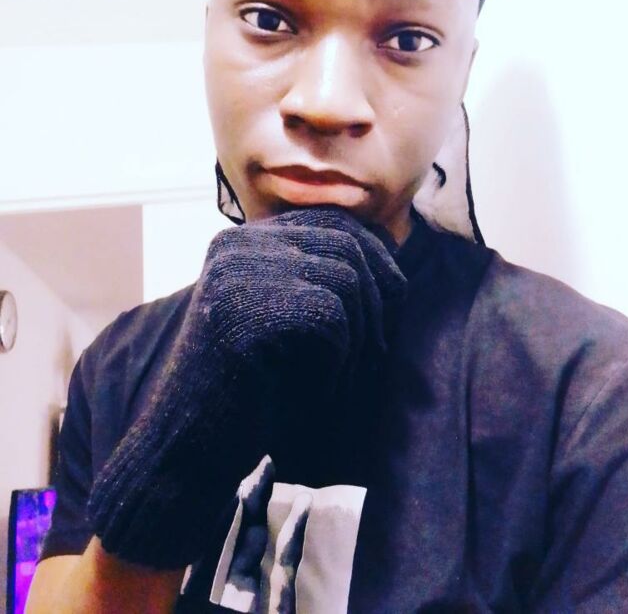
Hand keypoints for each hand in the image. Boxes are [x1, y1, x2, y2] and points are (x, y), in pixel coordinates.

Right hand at [86, 204, 406, 568]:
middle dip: (380, 299)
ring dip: (360, 338)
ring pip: (345, 279)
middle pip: (346, 243)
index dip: (378, 260)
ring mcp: (233, 274)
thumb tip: (393, 247)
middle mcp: (235, 245)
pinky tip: (315, 392)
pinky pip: (328, 317)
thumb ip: (321, 278)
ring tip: (341, 380)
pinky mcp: (239, 311)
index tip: (392, 310)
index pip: (334, 222)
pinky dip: (337, 361)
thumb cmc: (250, 391)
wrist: (187, 452)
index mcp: (244, 241)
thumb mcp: (288, 321)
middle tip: (377, 354)